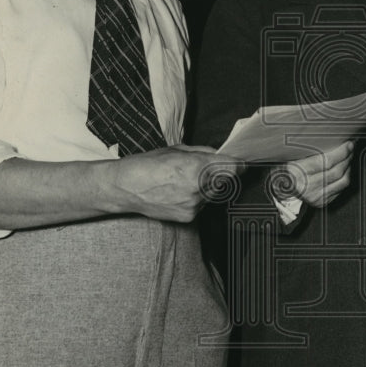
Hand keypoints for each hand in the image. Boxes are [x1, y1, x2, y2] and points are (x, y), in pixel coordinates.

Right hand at [114, 145, 242, 222]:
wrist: (126, 188)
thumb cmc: (147, 165)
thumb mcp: (177, 149)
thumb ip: (203, 152)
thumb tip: (220, 155)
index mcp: (196, 167)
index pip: (232, 168)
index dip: (237, 164)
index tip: (239, 163)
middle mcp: (198, 188)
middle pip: (224, 181)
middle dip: (219, 174)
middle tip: (202, 168)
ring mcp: (194, 205)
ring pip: (213, 194)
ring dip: (207, 186)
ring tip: (184, 180)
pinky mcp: (189, 217)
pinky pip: (202, 205)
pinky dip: (197, 198)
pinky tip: (179, 192)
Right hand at [280, 141, 354, 207]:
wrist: (281, 189)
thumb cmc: (287, 169)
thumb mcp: (292, 156)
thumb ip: (310, 150)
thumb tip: (333, 139)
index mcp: (297, 172)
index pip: (326, 162)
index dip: (341, 152)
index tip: (348, 144)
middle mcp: (306, 187)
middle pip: (337, 171)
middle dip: (347, 157)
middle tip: (350, 148)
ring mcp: (315, 197)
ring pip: (342, 181)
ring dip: (348, 167)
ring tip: (348, 157)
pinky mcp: (321, 202)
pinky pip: (340, 189)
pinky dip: (345, 177)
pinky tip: (344, 169)